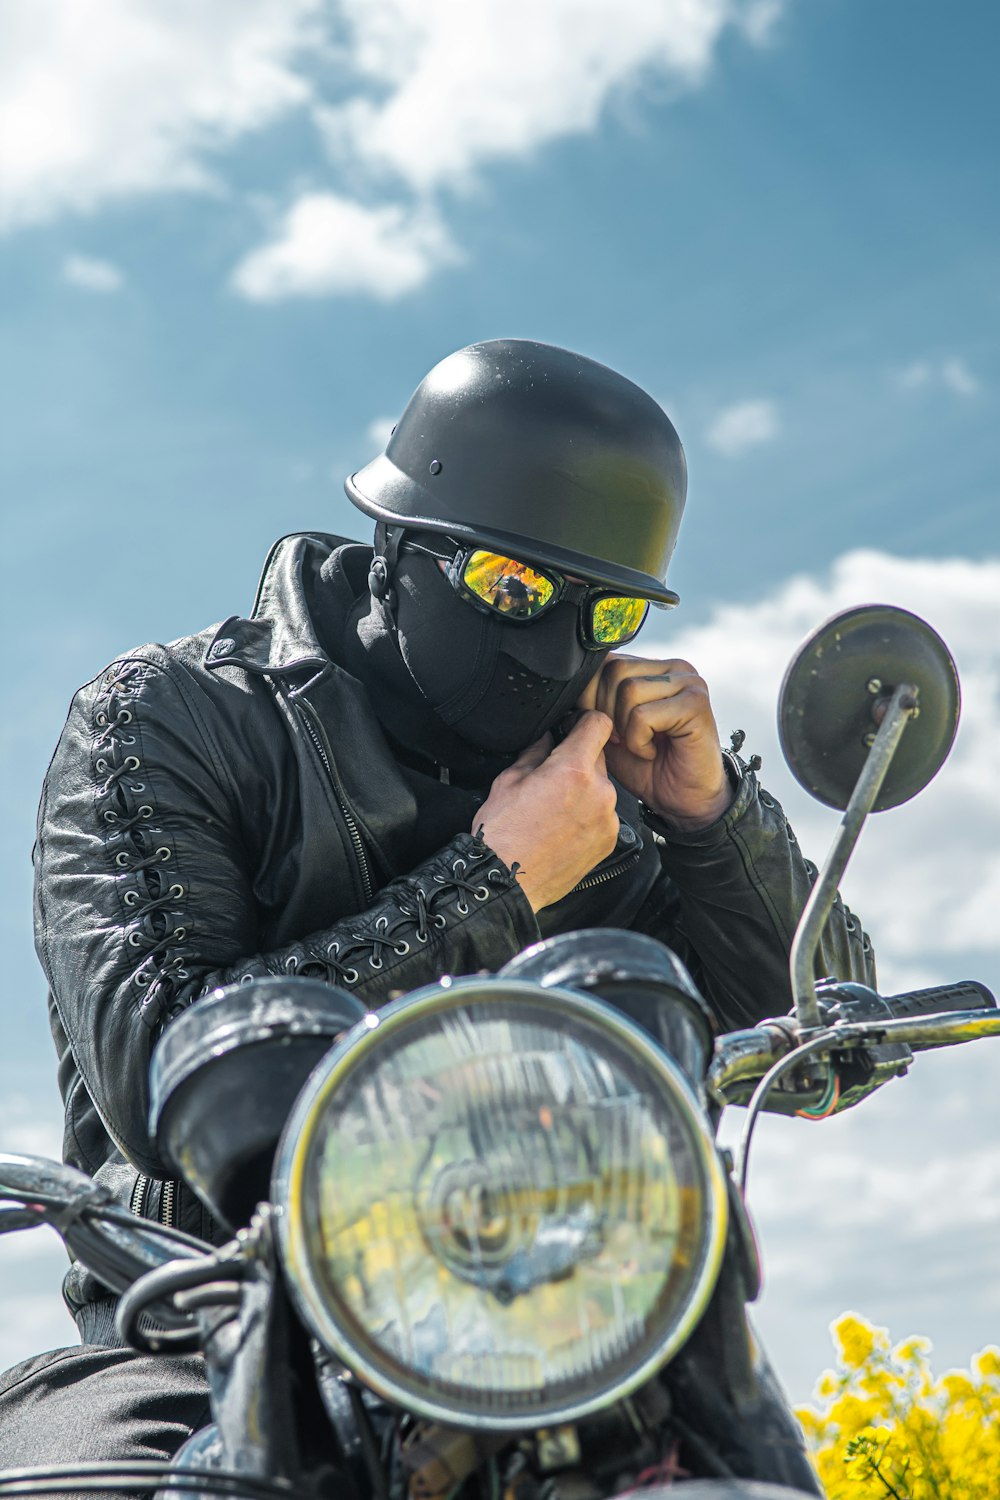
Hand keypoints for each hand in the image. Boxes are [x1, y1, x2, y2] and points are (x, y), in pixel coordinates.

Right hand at [475, 711, 619, 911]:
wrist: (507, 881)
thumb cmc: (503, 833)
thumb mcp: (509, 780)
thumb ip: (535, 752)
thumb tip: (547, 738)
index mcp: (573, 770)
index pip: (599, 724)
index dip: (585, 721)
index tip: (575, 727)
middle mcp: (599, 792)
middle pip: (599, 757)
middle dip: (578, 761)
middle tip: (552, 777)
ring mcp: (607, 819)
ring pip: (602, 788)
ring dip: (585, 790)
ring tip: (556, 809)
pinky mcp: (609, 841)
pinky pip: (604, 815)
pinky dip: (589, 815)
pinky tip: (564, 827)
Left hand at [577, 654, 731, 829]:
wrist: (682, 800)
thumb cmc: (647, 766)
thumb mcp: (607, 731)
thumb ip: (590, 707)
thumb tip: (564, 691)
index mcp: (653, 668)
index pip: (605, 660)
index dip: (590, 696)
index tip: (602, 728)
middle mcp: (674, 668)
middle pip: (614, 670)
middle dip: (606, 711)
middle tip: (620, 739)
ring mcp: (689, 683)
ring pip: (628, 690)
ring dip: (623, 728)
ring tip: (638, 745)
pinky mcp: (696, 704)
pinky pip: (643, 715)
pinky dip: (638, 741)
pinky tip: (650, 752)